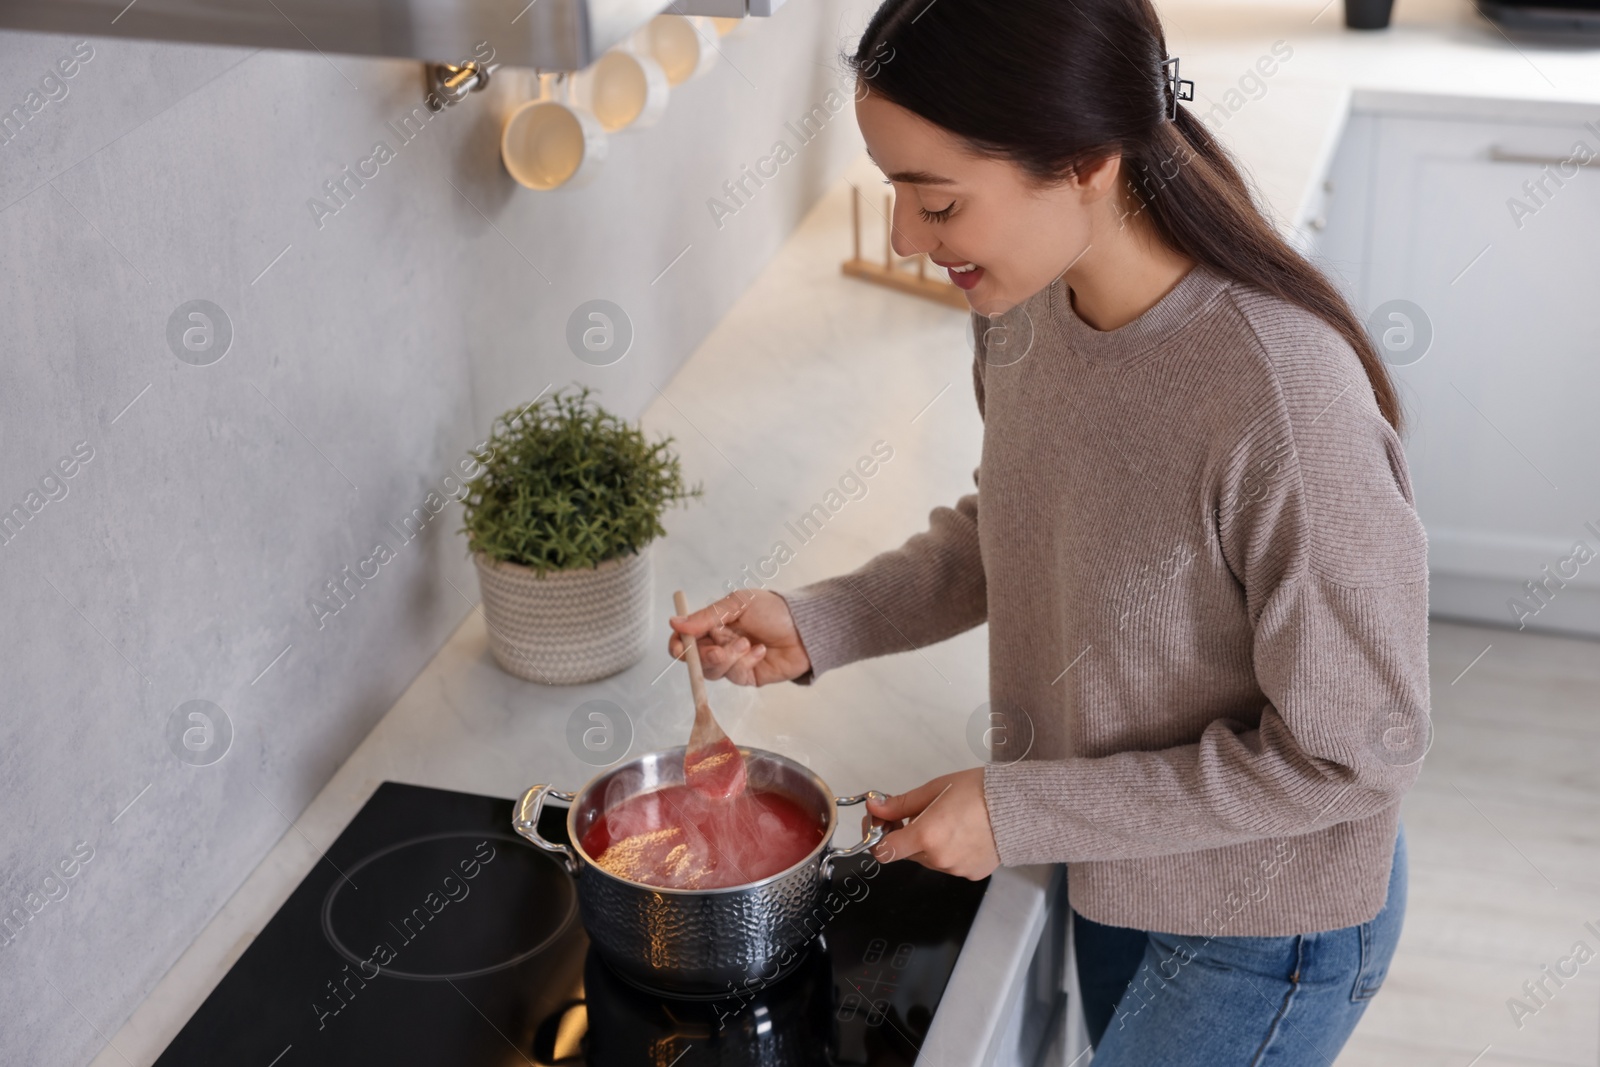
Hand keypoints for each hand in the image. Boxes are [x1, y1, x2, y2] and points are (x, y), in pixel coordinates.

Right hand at [667, 589, 811, 686]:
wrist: (806, 628)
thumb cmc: (774, 610)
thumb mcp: (737, 605)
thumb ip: (706, 616)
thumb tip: (674, 622)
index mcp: (714, 624)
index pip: (686, 638)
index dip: (678, 644)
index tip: (679, 647)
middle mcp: (720, 644)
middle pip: (695, 659)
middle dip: (705, 655)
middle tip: (719, 650)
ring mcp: (733, 662)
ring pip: (713, 670)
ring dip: (727, 658)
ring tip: (747, 644)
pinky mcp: (747, 676)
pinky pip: (735, 675)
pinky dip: (746, 662)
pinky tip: (761, 651)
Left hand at [864, 768, 999, 880]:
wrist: (1020, 805)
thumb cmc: (979, 791)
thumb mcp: (934, 789)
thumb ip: (900, 804)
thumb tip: (875, 807)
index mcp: (926, 836)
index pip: (883, 851)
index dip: (877, 837)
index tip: (884, 823)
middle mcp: (939, 859)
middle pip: (907, 852)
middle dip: (908, 834)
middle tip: (920, 812)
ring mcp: (956, 870)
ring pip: (929, 859)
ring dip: (930, 843)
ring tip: (950, 819)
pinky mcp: (972, 874)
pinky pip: (950, 864)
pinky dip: (950, 851)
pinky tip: (964, 832)